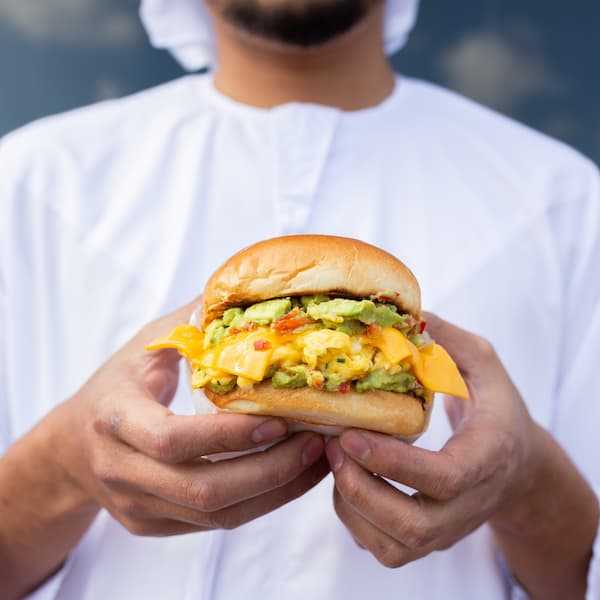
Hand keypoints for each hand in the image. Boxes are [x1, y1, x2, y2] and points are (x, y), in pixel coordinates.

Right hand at [55, 299, 327, 535]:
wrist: (71, 447)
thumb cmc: (117, 386)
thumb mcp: (144, 347)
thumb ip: (189, 323)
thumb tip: (240, 290)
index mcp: (116, 419)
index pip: (173, 440)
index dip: (229, 436)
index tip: (281, 420)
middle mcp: (122, 472)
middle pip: (203, 490)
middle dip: (271, 471)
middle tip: (316, 442)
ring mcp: (137, 507)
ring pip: (217, 516)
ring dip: (276, 491)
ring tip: (317, 460)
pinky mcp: (152, 525)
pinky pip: (216, 525)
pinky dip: (261, 504)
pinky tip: (292, 477)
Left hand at [325, 313, 539, 567]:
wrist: (515, 466)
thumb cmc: (494, 407)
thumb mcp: (483, 364)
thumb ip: (448, 341)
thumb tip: (403, 313)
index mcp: (487, 457)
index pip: (444, 477)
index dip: (393, 461)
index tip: (351, 434)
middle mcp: (469, 505)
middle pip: (414, 525)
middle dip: (361, 488)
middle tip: (333, 445)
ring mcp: (447, 530)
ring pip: (393, 546)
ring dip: (351, 506)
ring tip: (333, 458)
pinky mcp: (428, 540)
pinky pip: (384, 548)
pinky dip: (353, 518)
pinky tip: (344, 477)